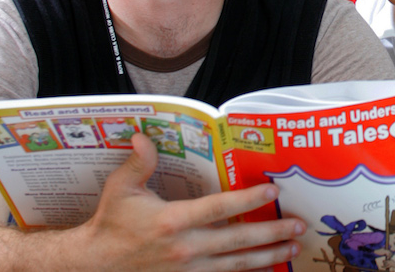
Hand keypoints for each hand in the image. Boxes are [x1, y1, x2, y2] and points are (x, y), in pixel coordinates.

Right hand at [81, 133, 303, 270]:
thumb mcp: (121, 189)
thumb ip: (138, 163)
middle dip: (273, 233)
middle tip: (299, 226)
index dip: (247, 199)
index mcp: (173, 220)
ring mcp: (189, 270)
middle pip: (239, 239)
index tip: (273, 192)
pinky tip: (268, 269)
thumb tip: (142, 135)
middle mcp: (186, 248)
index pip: (219, 208)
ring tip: (293, 249)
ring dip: (268, 256)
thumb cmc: (111, 223)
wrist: (95, 266)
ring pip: (237, 264)